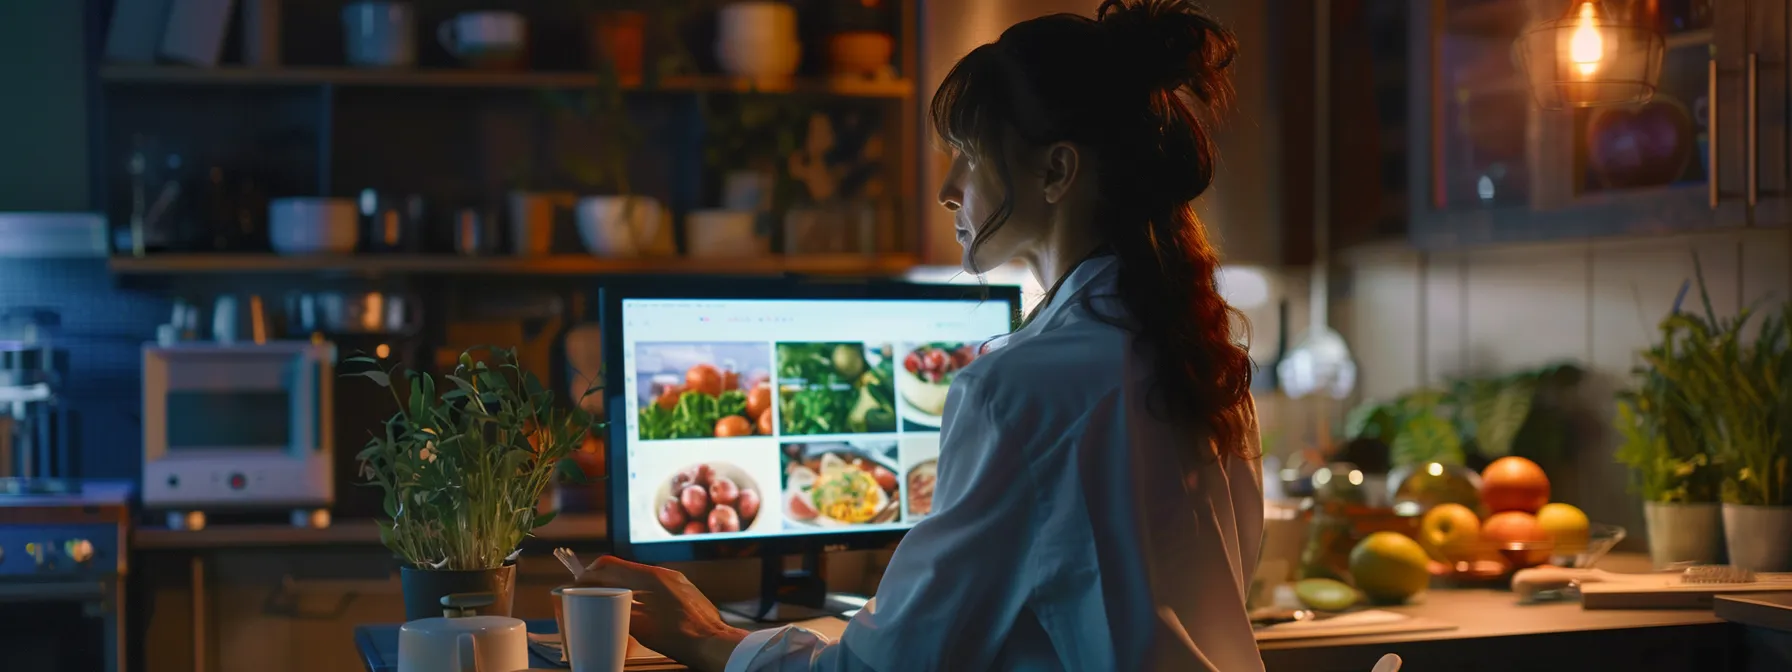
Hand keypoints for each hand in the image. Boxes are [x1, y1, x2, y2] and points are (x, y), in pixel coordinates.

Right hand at [580, 555, 747, 671]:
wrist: (712, 642)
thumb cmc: (679, 637)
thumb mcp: (640, 628)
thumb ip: (618, 611)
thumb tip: (601, 606)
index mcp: (650, 577)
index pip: (610, 565)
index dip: (589, 572)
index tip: (578, 582)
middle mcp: (663, 573)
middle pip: (623, 568)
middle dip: (602, 578)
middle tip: (588, 591)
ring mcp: (675, 579)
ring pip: (638, 575)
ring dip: (620, 583)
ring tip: (606, 599)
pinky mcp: (682, 589)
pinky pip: (652, 583)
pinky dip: (637, 590)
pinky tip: (632, 604)